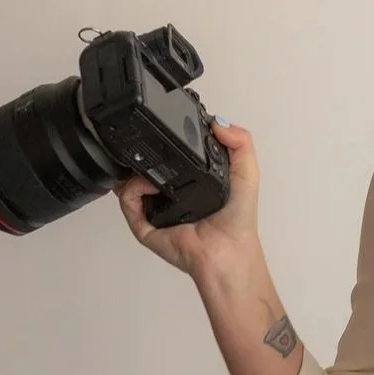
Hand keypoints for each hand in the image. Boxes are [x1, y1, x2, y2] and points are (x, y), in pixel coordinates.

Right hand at [115, 120, 260, 280]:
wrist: (227, 252)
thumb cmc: (237, 222)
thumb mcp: (247, 174)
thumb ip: (241, 143)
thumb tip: (218, 122)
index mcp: (191, 181)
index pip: (170, 155)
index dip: (166, 140)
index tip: (164, 127)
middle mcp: (171, 193)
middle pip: (145, 165)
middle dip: (142, 151)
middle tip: (149, 144)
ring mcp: (155, 208)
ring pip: (129, 180)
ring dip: (133, 167)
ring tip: (149, 167)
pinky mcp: (144, 224)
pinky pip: (126, 200)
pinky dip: (130, 188)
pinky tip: (145, 184)